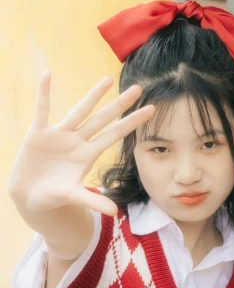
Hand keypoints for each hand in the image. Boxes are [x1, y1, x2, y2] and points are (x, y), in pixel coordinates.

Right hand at [8, 72, 154, 216]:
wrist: (28, 195)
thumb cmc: (54, 196)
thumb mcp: (73, 196)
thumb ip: (92, 201)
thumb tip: (114, 212)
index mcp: (88, 154)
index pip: (115, 135)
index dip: (132, 122)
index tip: (151, 110)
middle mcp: (77, 141)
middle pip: (102, 119)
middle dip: (120, 104)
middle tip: (139, 88)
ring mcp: (59, 135)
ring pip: (79, 111)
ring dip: (93, 95)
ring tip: (108, 80)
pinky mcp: (38, 134)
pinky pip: (41, 110)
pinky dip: (43, 94)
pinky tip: (46, 75)